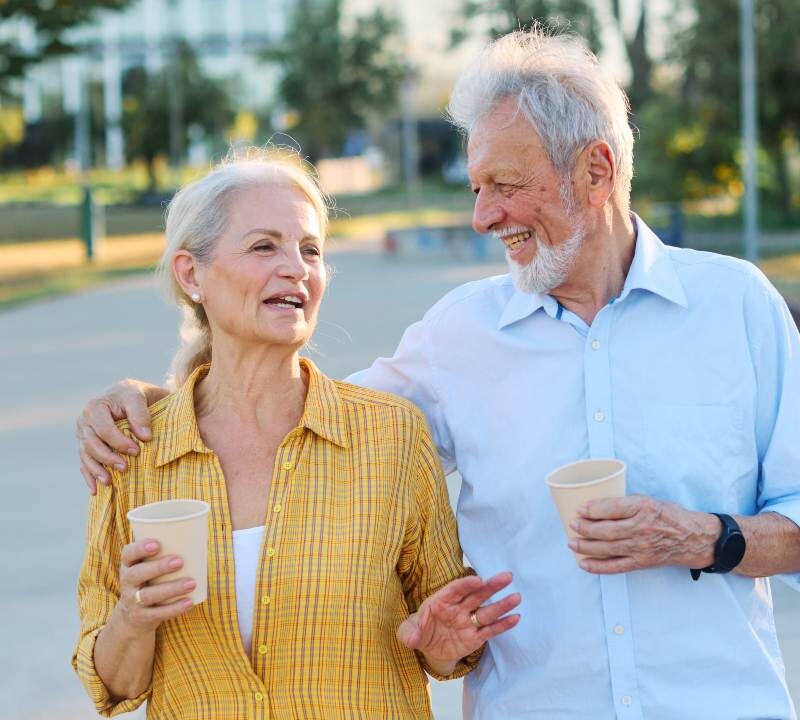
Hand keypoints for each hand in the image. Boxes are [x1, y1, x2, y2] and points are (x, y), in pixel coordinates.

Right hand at [76, 379, 157, 493]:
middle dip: (108, 458)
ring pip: (86, 455)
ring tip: (109, 482)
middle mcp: (84, 421)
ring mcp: (83, 434)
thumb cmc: (134, 395)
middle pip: (91, 444)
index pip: (104, 429)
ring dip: (96, 470)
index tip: (136, 451)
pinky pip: (84, 462)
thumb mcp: (138, 397)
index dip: (118, 442)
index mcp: (95, 406)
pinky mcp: (85, 445)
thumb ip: (141, 414)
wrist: (129, 396)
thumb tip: (144, 437)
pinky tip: (95, 490)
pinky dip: (89, 476)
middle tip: (125, 468)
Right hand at [111, 539, 195, 637]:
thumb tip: (200, 534)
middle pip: (137, 574)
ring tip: (192, 582)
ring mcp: (132, 601)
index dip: (140, 548)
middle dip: (158, 567)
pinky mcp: (142, 617)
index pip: (128, 554)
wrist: (132, 616)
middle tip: (179, 561)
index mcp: (129, 565)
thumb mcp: (149, 566)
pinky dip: (174, 608)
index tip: (157, 544)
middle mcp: (127, 582)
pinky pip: (157, 614)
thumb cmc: (150, 580)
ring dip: (171, 588)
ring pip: (148, 595)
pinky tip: (189, 602)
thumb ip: (166, 552)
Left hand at [397, 571, 520, 670]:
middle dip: (491, 586)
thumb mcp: (408, 632)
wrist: (429, 648)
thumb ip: (409, 633)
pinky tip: (515, 618)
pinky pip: (490, 630)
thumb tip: (412, 638)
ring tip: (516, 597)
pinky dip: (502, 625)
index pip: (455, 589)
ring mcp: (468, 622)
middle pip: (476, 595)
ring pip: (487, 612)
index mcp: (441, 601)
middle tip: (506, 576)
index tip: (478, 580)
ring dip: (501, 605)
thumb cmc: (419, 631)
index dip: (466, 584)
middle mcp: (458, 608)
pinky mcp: (475, 638)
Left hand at [568, 495, 719, 573]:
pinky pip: (616, 566)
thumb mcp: (650, 500)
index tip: (580, 509)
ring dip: (586, 547)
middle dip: (585, 528)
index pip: (613, 508)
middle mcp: (642, 528)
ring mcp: (642, 547)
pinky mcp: (642, 562)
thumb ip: (626, 503)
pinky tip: (583, 563)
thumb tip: (596, 505)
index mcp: (644, 508)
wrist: (694, 538)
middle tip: (572, 525)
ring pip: (608, 548)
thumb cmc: (670, 516)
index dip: (593, 509)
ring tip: (572, 543)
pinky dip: (597, 566)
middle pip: (607, 530)